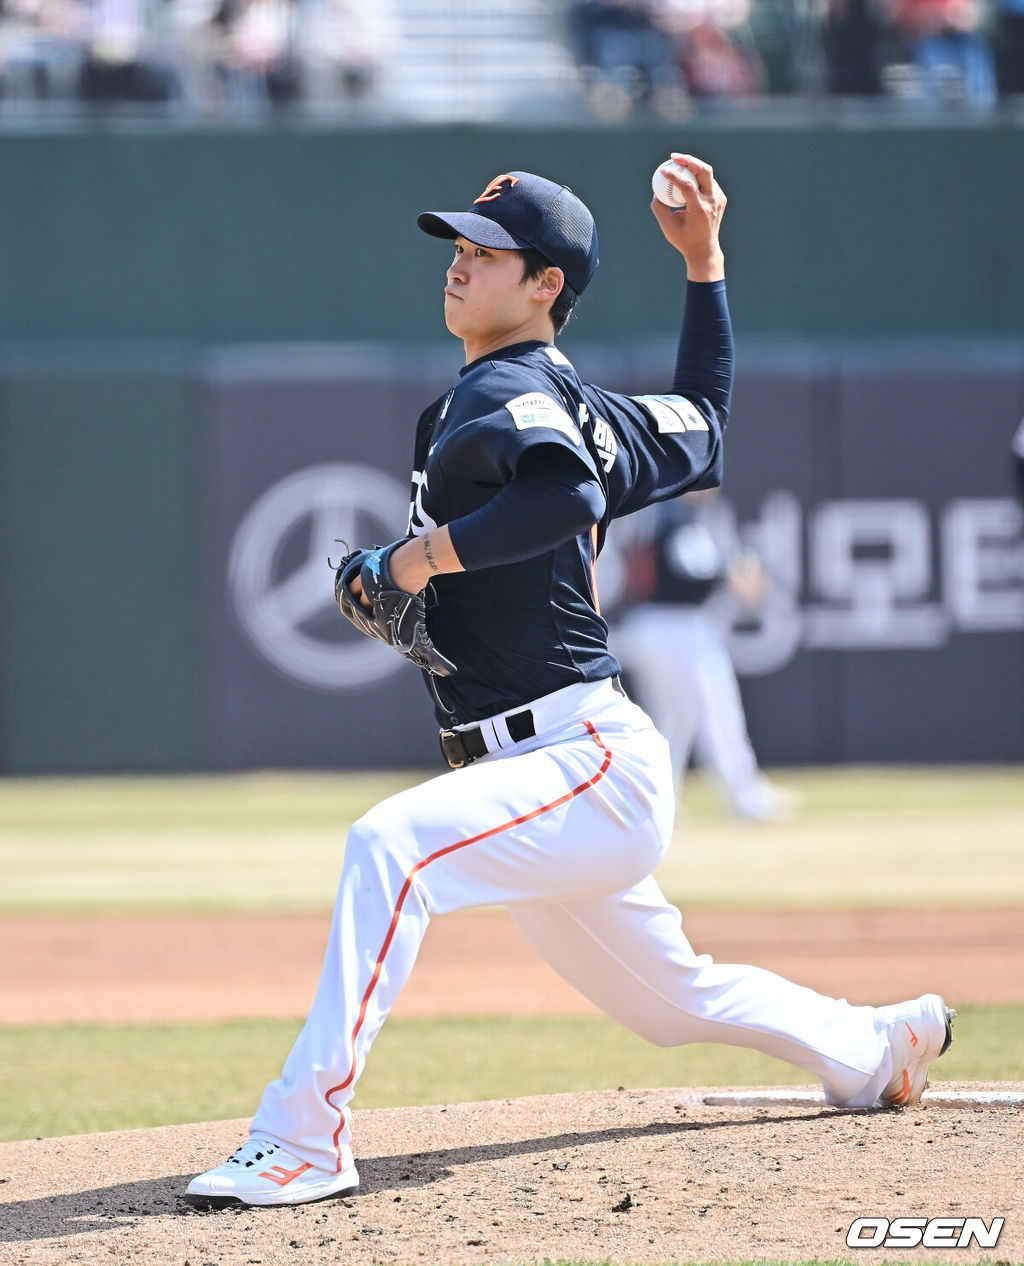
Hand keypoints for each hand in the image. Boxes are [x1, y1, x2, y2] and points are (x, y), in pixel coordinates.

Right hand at [651, 154, 726, 281]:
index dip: (675, 175)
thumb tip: (655, 191)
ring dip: (692, 165)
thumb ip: (659, 208)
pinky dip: (696, 176)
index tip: (663, 170)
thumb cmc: (684, 240)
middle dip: (689, 160)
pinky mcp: (720, 198)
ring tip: (678, 162)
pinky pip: (707, 181)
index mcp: (700, 211)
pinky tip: (686, 174)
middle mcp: (712, 203)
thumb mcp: (667, 227)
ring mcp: (718, 199)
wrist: (704, 250)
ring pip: (707, 174)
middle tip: (674, 157)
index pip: (688, 186)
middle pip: (704, 171)